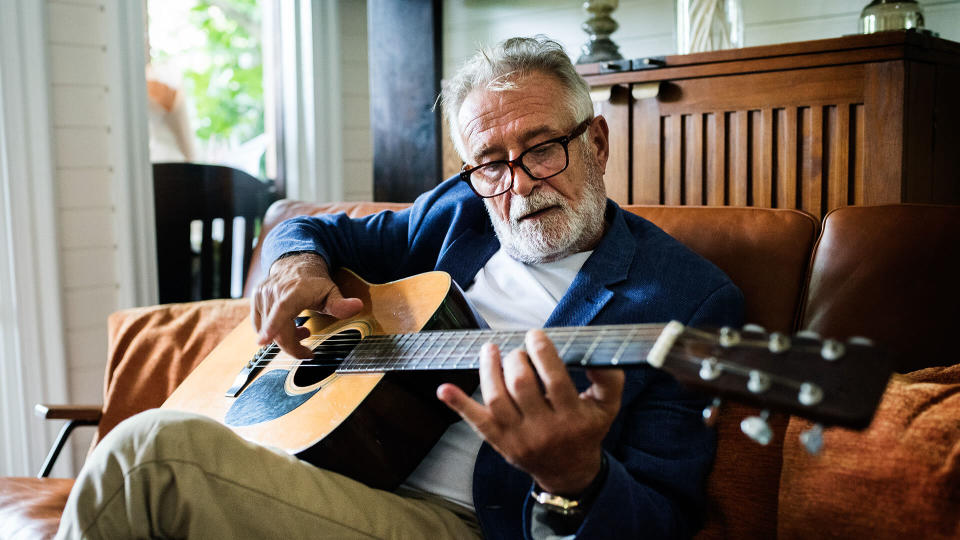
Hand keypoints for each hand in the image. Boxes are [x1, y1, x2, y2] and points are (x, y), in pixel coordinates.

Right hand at [251, 253, 362, 357]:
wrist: (296, 264)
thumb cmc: (314, 281)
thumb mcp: (332, 291)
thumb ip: (341, 303)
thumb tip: (357, 306)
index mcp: (293, 292)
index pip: (281, 310)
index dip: (272, 327)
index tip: (264, 341)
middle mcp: (274, 292)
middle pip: (277, 330)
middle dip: (292, 346)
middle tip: (307, 352)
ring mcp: (262, 296)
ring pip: (268, 330)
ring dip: (285, 337)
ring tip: (302, 330)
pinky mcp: (255, 301)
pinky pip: (260, 325)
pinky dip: (273, 331)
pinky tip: (287, 327)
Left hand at [438, 329, 624, 494]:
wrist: (568, 472)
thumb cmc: (586, 431)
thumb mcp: (607, 407)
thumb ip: (609, 379)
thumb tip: (597, 354)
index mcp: (572, 417)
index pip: (554, 379)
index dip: (542, 352)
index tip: (536, 335)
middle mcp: (544, 429)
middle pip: (521, 385)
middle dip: (516, 359)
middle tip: (518, 351)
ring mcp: (518, 437)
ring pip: (496, 399)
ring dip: (489, 370)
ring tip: (490, 350)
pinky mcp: (500, 442)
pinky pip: (476, 422)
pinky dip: (458, 404)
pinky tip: (444, 389)